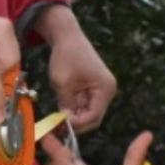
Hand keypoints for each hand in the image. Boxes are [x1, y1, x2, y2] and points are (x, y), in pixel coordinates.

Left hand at [33, 8, 116, 130]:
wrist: (67, 36)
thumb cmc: (66, 55)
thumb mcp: (62, 82)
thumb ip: (65, 104)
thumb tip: (65, 122)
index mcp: (105, 88)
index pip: (94, 116)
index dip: (78, 123)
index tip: (61, 125)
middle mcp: (107, 91)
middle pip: (93, 117)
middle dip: (76, 122)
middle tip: (58, 127)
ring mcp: (101, 90)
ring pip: (88, 113)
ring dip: (74, 116)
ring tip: (57, 119)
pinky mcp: (93, 89)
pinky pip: (84, 105)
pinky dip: (73, 108)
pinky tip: (61, 109)